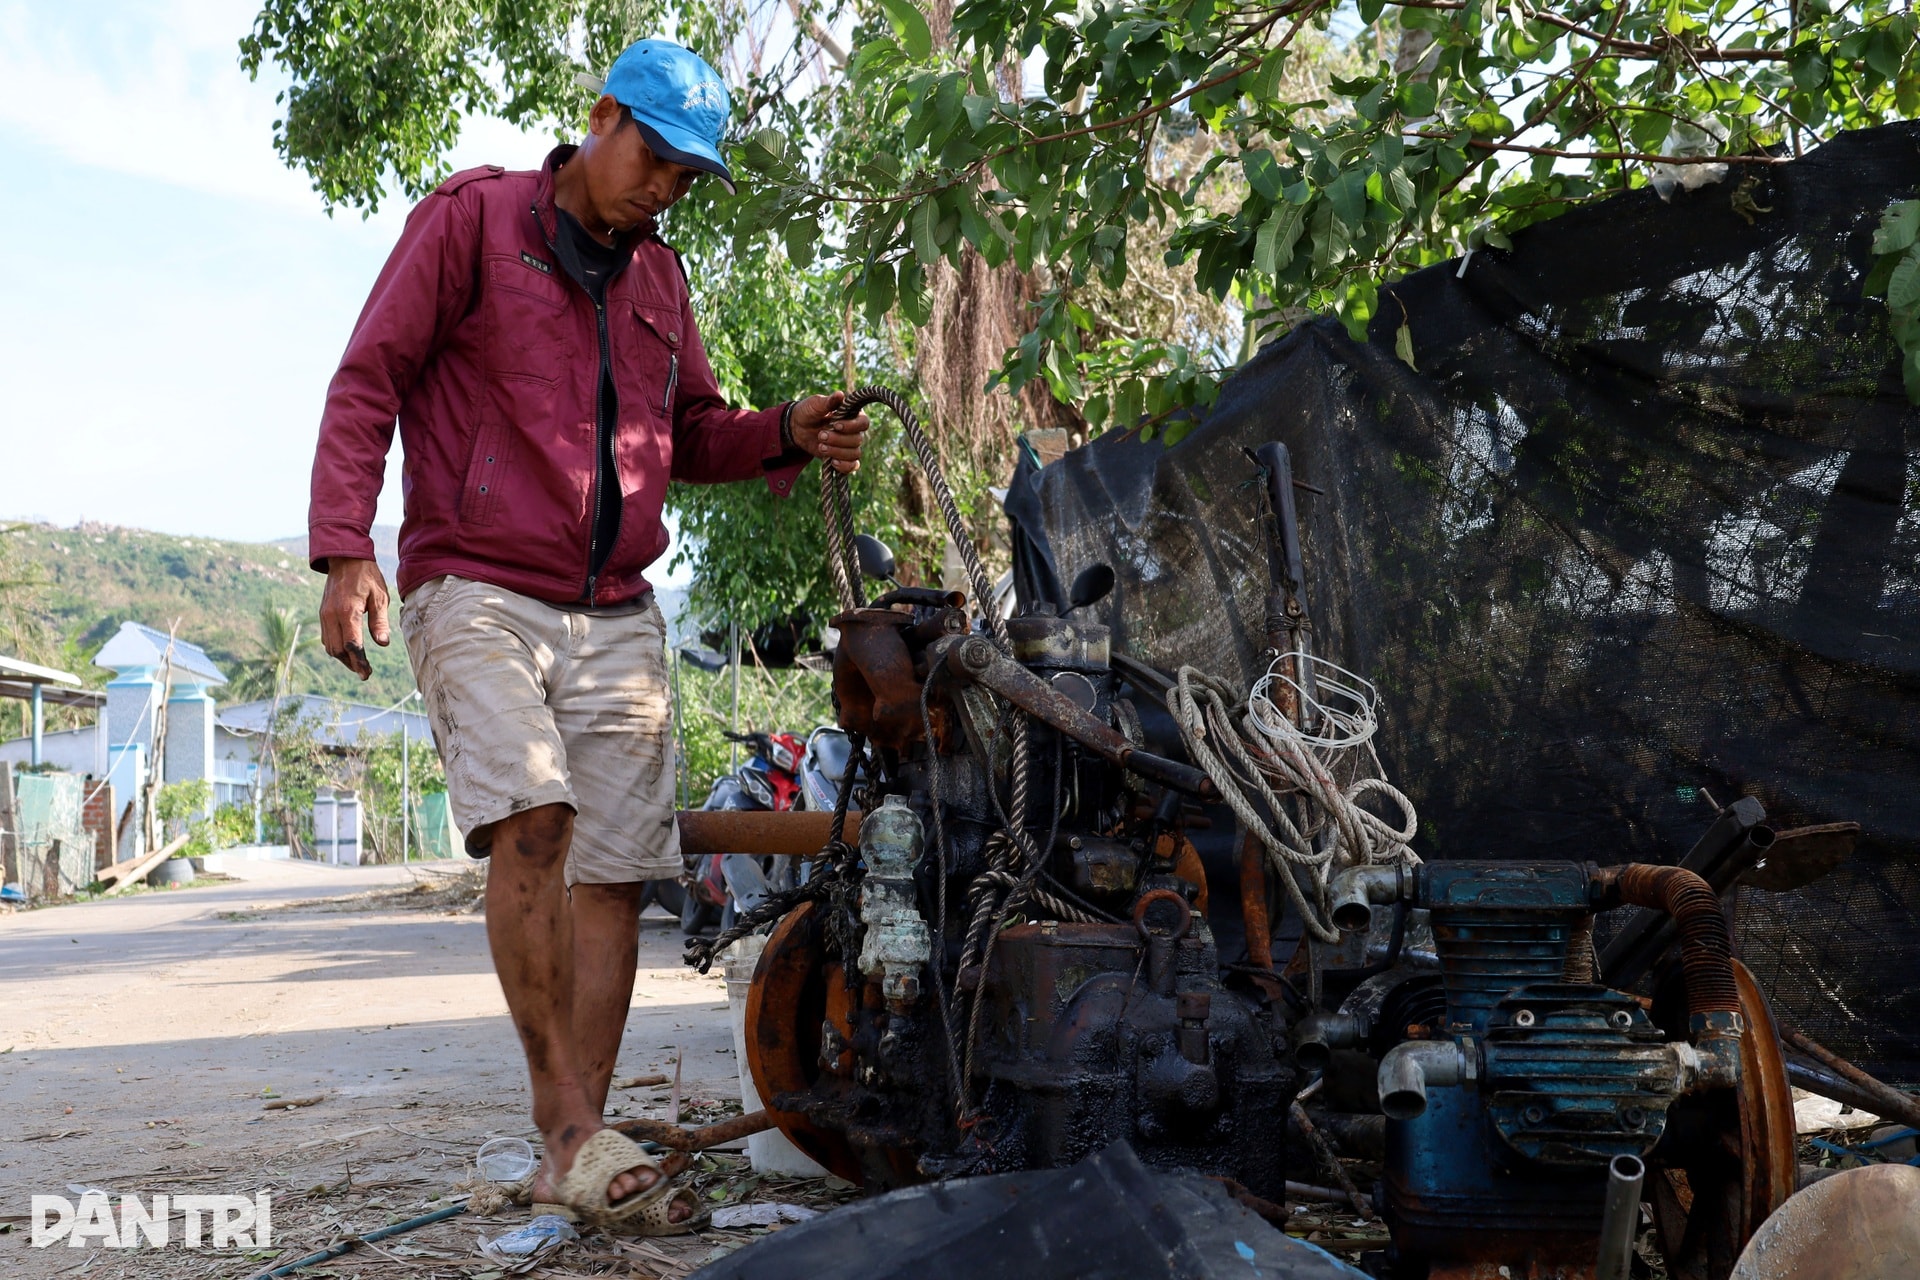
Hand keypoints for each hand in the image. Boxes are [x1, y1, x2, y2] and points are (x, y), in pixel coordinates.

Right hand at [319, 557, 391, 680]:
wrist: (345, 558)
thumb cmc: (367, 576)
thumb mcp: (380, 597)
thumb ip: (380, 621)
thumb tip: (383, 643)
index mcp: (347, 611)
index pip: (352, 644)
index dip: (359, 662)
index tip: (366, 674)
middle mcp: (331, 615)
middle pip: (338, 650)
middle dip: (351, 663)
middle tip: (365, 672)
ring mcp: (324, 615)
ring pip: (329, 646)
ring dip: (343, 658)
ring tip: (358, 664)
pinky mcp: (322, 614)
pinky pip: (326, 638)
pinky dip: (336, 648)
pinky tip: (348, 650)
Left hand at [789, 392, 870, 473]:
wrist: (796, 427)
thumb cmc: (808, 411)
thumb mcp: (815, 404)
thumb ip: (828, 401)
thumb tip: (840, 394)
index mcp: (852, 415)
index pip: (864, 423)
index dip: (852, 426)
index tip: (835, 425)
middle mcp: (854, 431)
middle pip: (857, 440)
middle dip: (838, 440)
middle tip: (820, 435)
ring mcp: (848, 445)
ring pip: (854, 453)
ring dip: (837, 452)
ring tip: (821, 446)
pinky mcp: (842, 457)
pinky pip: (852, 466)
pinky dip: (844, 466)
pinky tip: (832, 462)